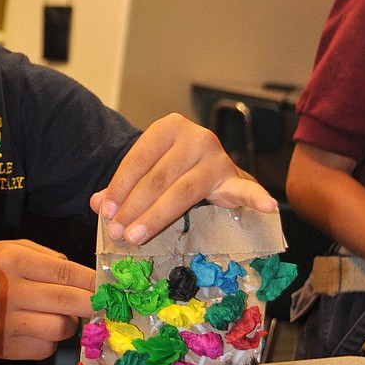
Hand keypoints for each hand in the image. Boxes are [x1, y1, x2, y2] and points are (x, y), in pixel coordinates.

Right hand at [0, 238, 94, 359]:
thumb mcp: (11, 247)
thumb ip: (48, 257)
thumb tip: (83, 276)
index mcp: (14, 261)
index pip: (67, 273)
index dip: (95, 281)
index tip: (108, 286)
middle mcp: (12, 292)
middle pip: (70, 302)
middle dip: (92, 303)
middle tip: (98, 304)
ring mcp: (9, 323)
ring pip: (62, 328)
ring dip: (69, 322)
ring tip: (55, 313)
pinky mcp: (8, 348)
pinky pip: (46, 348)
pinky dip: (50, 340)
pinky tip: (37, 328)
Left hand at [90, 113, 276, 243]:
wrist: (201, 161)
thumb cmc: (167, 167)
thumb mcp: (143, 169)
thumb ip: (120, 187)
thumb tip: (96, 205)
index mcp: (168, 127)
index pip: (138, 160)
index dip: (119, 188)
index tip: (106, 212)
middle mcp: (196, 138)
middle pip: (158, 178)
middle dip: (134, 208)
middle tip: (119, 232)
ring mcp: (217, 158)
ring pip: (182, 192)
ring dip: (157, 217)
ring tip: (137, 237)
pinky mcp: (234, 178)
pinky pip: (246, 190)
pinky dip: (257, 199)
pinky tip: (268, 208)